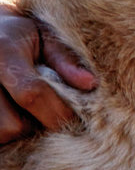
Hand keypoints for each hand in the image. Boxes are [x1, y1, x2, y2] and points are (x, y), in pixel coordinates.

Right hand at [0, 3, 95, 142]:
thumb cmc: (20, 35)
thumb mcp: (44, 35)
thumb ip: (65, 59)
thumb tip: (90, 84)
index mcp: (3, 52)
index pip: (32, 94)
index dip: (58, 111)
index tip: (73, 115)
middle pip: (12, 125)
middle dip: (35, 125)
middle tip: (43, 110)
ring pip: (1, 135)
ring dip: (17, 130)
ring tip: (24, 111)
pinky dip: (6, 131)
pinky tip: (13, 113)